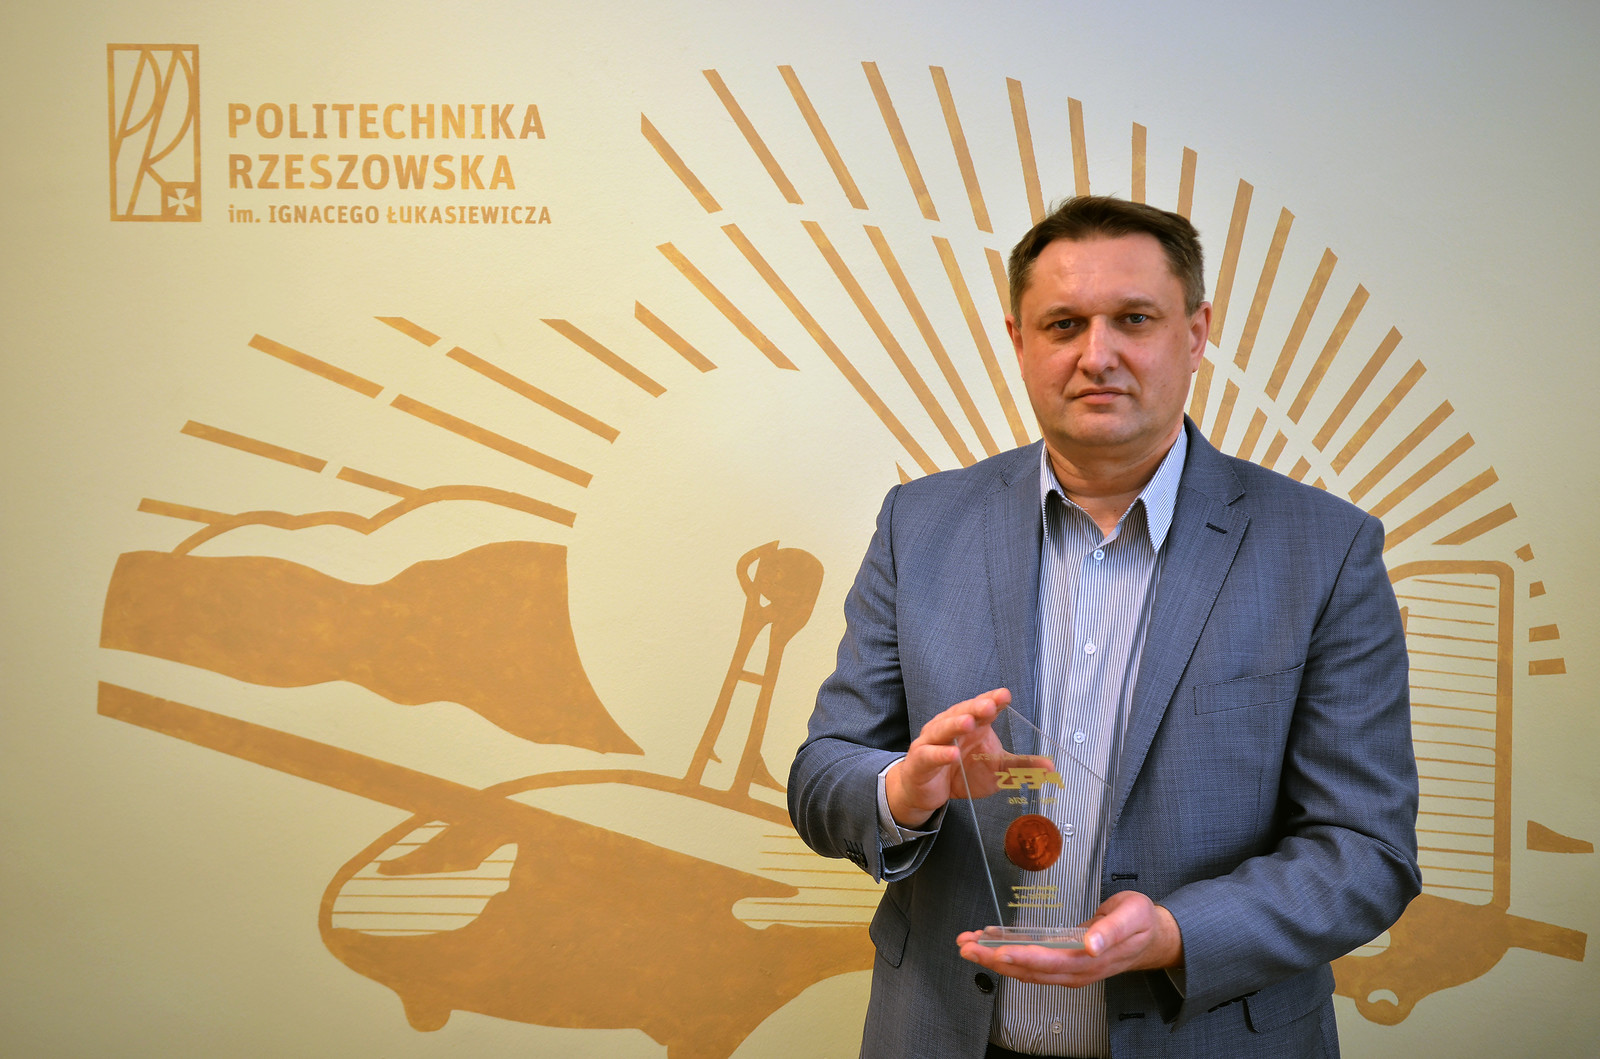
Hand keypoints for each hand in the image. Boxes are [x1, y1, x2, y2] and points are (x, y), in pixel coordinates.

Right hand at [884, 688, 1012, 827]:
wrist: (928, 792)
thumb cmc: (961, 773)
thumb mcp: (997, 771)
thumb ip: (1022, 767)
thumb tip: (1051, 768)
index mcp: (971, 725)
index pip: (983, 708)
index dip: (993, 700)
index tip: (1005, 695)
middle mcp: (950, 727)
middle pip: (963, 712)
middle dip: (976, 707)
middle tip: (990, 705)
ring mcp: (933, 741)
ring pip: (943, 728)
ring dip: (956, 724)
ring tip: (969, 722)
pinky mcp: (920, 760)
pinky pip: (930, 755)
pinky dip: (940, 754)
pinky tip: (951, 754)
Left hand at [956, 890, 1183, 986]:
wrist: (1151, 936)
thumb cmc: (1141, 922)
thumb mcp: (1133, 917)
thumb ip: (1112, 931)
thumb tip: (1092, 945)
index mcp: (1091, 960)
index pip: (1050, 963)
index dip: (1023, 959)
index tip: (998, 951)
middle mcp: (1076, 969)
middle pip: (1029, 970)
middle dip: (995, 960)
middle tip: (968, 947)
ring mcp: (1068, 968)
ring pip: (1025, 969)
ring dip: (995, 959)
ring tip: (969, 945)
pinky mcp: (1063, 961)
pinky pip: (1031, 963)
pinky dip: (1007, 955)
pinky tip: (990, 944)